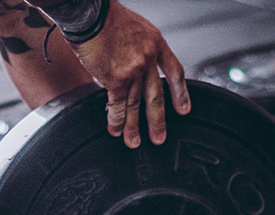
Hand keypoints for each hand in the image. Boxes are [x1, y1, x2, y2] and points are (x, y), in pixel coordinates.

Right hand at [69, 1, 189, 147]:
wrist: (90, 13)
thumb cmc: (107, 17)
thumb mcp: (135, 28)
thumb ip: (140, 51)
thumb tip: (136, 72)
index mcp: (155, 43)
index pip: (175, 72)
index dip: (180, 93)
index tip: (184, 110)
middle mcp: (147, 58)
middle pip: (156, 96)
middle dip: (157, 121)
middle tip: (159, 138)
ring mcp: (133, 70)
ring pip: (135, 104)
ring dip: (133, 126)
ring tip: (133, 141)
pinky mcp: (116, 79)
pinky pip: (118, 104)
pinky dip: (116, 119)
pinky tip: (116, 130)